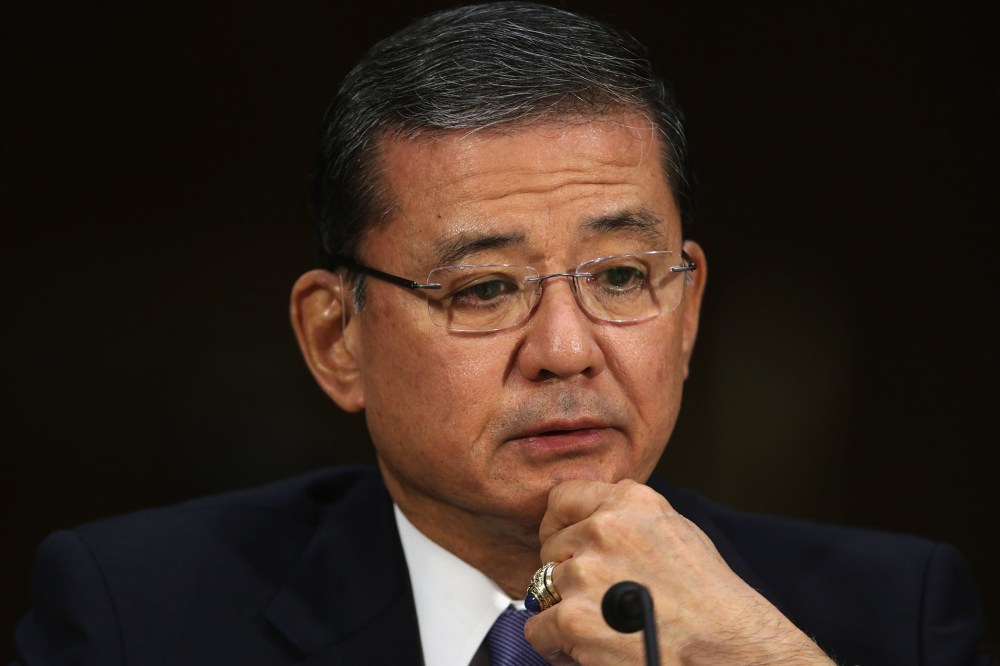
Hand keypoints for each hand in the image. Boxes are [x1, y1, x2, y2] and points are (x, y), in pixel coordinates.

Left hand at [523, 479, 833, 664]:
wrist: (728, 649)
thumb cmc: (708, 598)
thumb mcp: (673, 530)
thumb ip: (628, 515)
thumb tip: (588, 516)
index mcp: (630, 502)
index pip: (562, 497)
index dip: (560, 525)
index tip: (565, 544)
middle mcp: (604, 528)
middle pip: (551, 547)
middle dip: (567, 572)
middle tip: (599, 597)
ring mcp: (585, 572)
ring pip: (543, 587)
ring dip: (564, 608)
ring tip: (601, 624)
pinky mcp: (572, 617)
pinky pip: (536, 627)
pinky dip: (554, 643)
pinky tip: (585, 647)